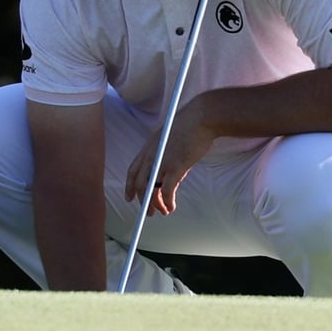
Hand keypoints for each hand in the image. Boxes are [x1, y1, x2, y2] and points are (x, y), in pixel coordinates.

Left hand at [124, 98, 215, 215]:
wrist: (202, 118)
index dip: (129, 186)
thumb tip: (169, 168)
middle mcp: (151, 155)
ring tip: (162, 212)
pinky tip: (171, 207)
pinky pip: (167, 190)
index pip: (133, 170)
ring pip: (151, 189)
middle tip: (149, 212)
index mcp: (149, 147)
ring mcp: (162, 161)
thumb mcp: (169, 139)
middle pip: (140, 183)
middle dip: (143, 201)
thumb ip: (165, 153)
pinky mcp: (176, 166)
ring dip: (155, 204)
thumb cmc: (190, 126)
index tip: (129, 198)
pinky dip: (168, 201)